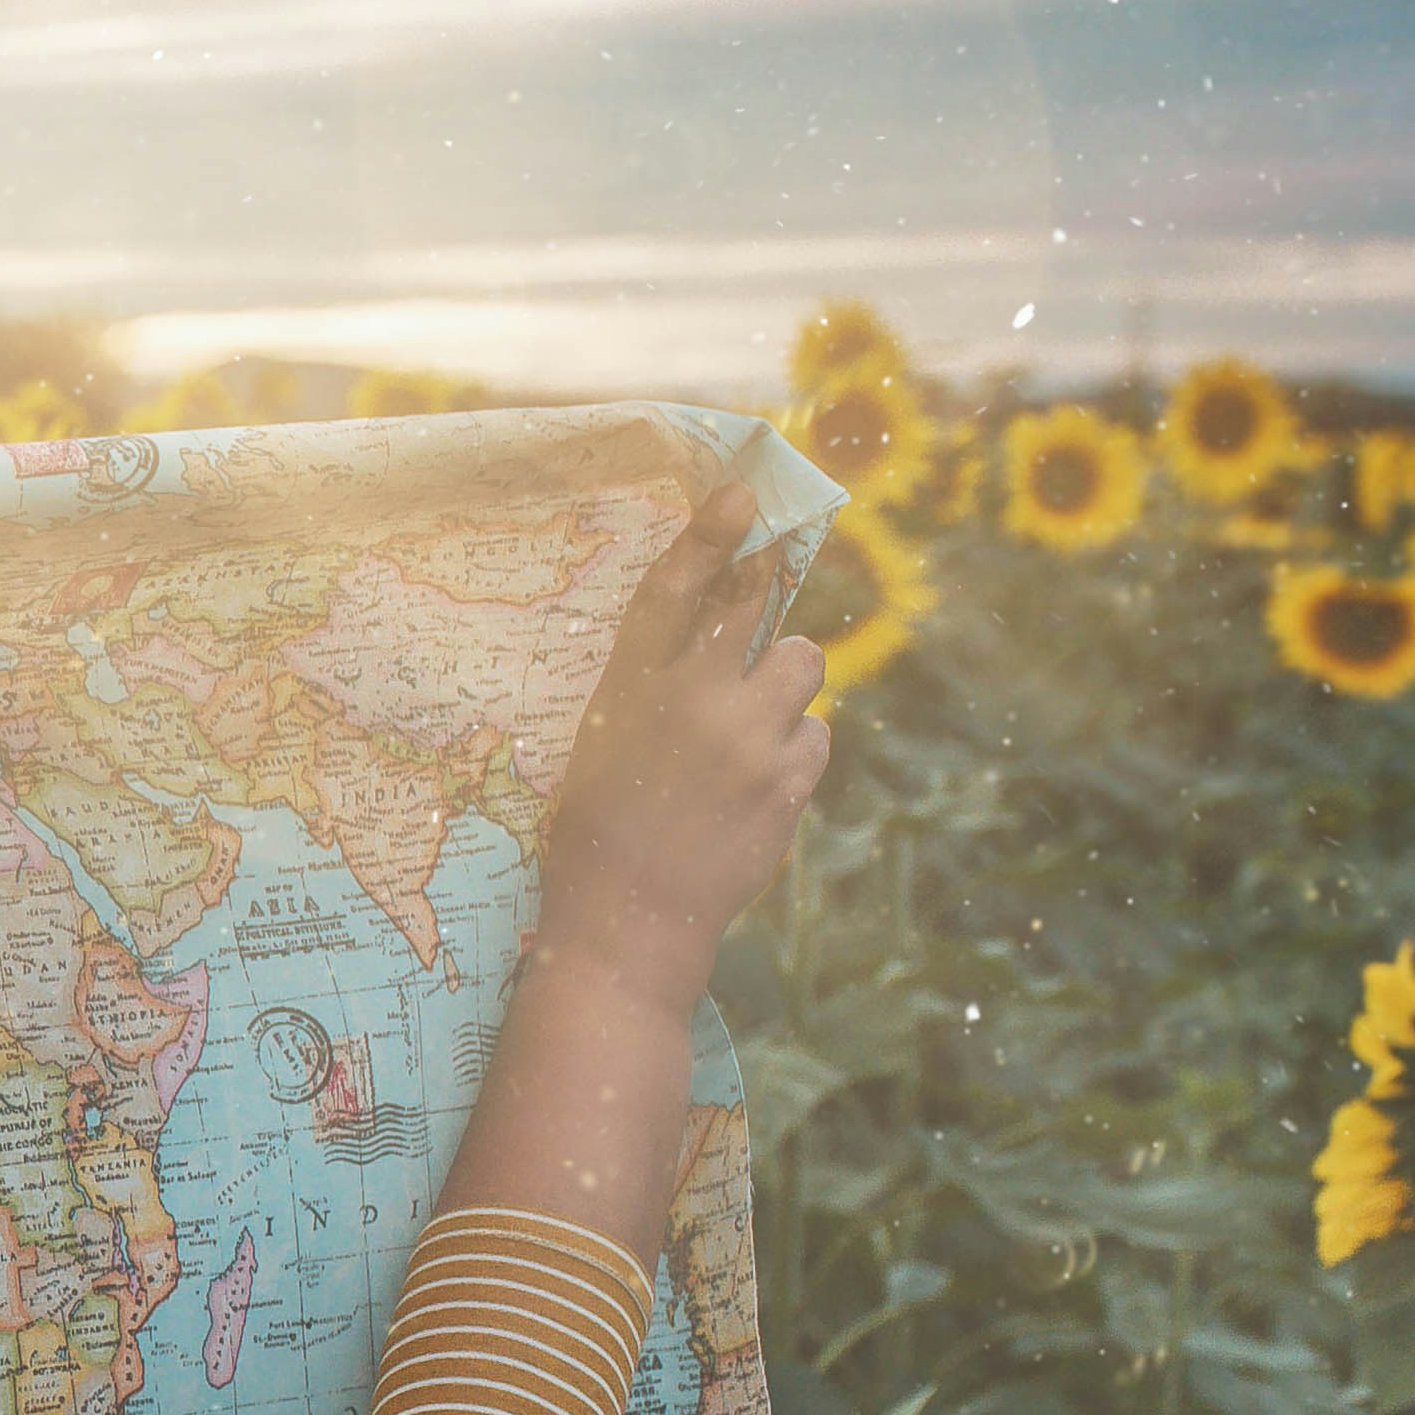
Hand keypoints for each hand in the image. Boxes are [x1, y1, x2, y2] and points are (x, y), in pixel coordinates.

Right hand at [531, 486, 832, 1013]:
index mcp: (629, 688)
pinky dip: (794, 750)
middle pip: (753, 610)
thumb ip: (659, 687)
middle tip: (767, 588)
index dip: (709, 535)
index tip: (741, 494)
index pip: (672, 590)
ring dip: (783, 686)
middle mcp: (690, 701)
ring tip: (751, 730)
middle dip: (765, 594)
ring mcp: (746, 739)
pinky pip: (815, 733)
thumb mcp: (606, 743)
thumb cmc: (599, 834)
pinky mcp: (788, 779)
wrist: (628, 921)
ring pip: (801, 663)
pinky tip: (759, 783)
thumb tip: (729, 635)